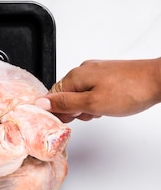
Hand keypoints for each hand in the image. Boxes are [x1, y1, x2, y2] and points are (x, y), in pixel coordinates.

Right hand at [35, 58, 160, 121]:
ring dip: (87, 107)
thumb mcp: (92, 103)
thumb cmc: (129, 91)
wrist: (159, 80)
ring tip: (102, 110)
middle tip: (91, 114)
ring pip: (80, 95)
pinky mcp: (107, 75)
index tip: (72, 119)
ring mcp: (96, 71)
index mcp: (75, 75)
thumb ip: (65, 104)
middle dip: (75, 110)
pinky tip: (108, 105)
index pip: (52, 96)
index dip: (60, 112)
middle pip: (65, 95)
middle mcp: (83, 70)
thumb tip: (40, 102)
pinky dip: (97, 101)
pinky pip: (92, 91)